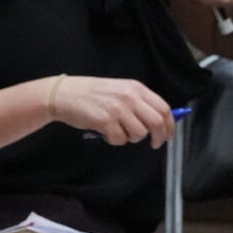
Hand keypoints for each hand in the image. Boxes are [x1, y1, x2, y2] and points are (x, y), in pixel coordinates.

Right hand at [48, 74, 174, 145]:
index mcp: (135, 88)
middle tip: (154, 144)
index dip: (170, 125)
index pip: (163, 108)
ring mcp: (117, 109)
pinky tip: (105, 132)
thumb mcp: (118, 90)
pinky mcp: (105, 121)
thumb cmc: (90, 93)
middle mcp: (129, 97)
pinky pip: (120, 139)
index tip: (168, 135)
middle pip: (157, 122)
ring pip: (139, 134)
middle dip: (159, 137)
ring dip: (131, 138)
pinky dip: (114, 140)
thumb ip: (137, 101)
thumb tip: (158, 121)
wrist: (62, 94)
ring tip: (118, 131)